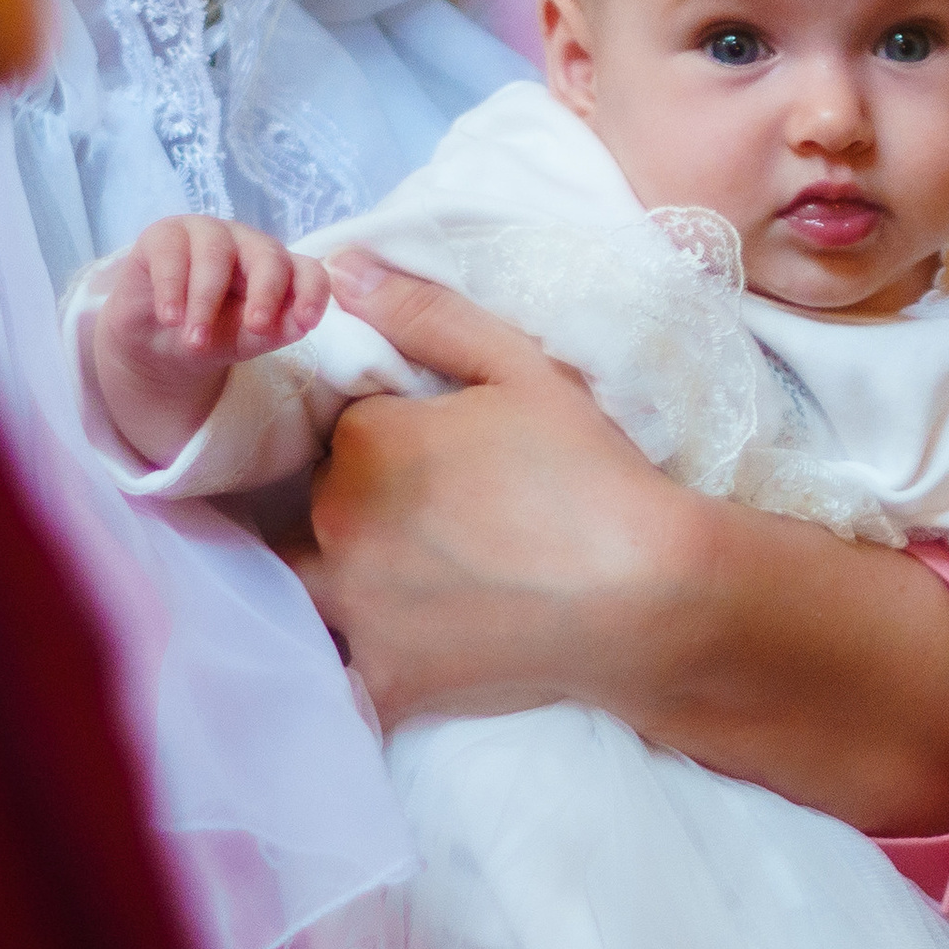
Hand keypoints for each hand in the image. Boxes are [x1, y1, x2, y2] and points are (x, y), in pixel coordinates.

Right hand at [91, 219, 328, 468]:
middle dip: (265, 292)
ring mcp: (207, 233)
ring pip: (215, 254)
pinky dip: (172, 287)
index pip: (308, 271)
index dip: (312, 292)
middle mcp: (247, 245)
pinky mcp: (165, 235)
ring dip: (207, 301)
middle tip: (255, 326)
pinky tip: (170, 317)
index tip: (307, 322)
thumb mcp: (244, 341)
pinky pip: (172, 252)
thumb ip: (273, 331)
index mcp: (277, 270)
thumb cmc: (211, 335)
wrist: (155, 340)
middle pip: (267, 255)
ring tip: (195, 341)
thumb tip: (301, 323)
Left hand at [289, 254, 705, 724]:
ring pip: (302, 588)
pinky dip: (349, 671)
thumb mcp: (520, 367)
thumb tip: (339, 270)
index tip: (433, 458)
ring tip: (406, 584)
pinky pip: (336, 677)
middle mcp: (338, 523)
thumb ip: (424, 315)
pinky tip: (388, 658)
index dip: (379, 441)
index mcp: (364, 442)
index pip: (337, 432)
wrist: (646, 592)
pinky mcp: (386, 677)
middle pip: (310, 507)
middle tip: (435, 523)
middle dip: (353, 508)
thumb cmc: (589, 470)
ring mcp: (355, 608)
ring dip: (331, 582)